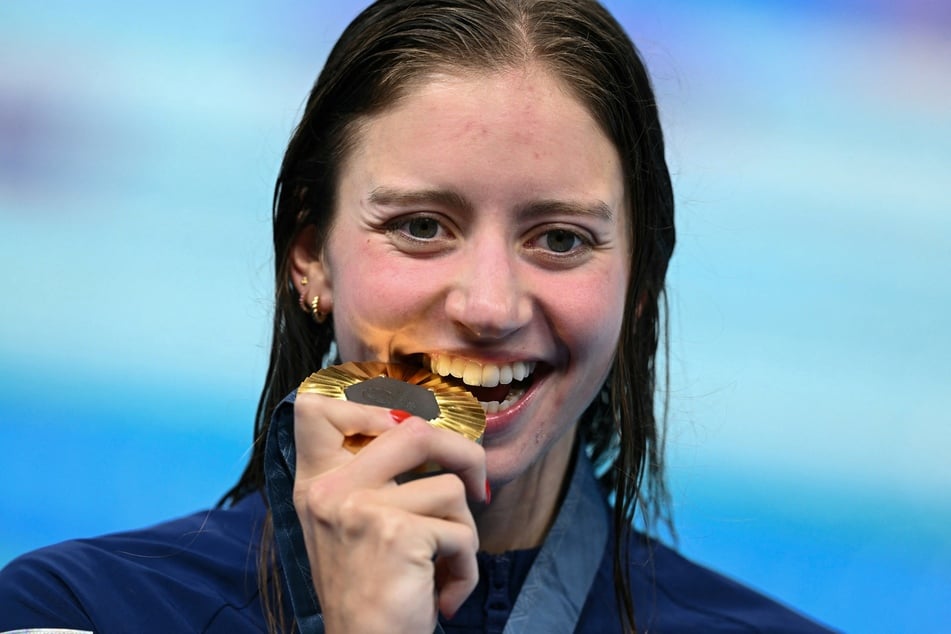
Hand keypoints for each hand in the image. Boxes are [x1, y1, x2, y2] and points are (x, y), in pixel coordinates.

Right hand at [292, 393, 487, 633]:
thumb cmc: (370, 591)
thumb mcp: (354, 525)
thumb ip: (375, 476)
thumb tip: (431, 427)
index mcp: (314, 483)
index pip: (316, 406)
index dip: (368, 402)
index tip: (404, 427)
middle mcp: (329, 490)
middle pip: (414, 428)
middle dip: (464, 453)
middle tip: (478, 484)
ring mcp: (359, 508)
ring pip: (450, 487)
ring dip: (462, 532)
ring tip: (441, 567)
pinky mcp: (396, 533)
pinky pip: (461, 532)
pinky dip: (465, 567)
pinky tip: (443, 595)